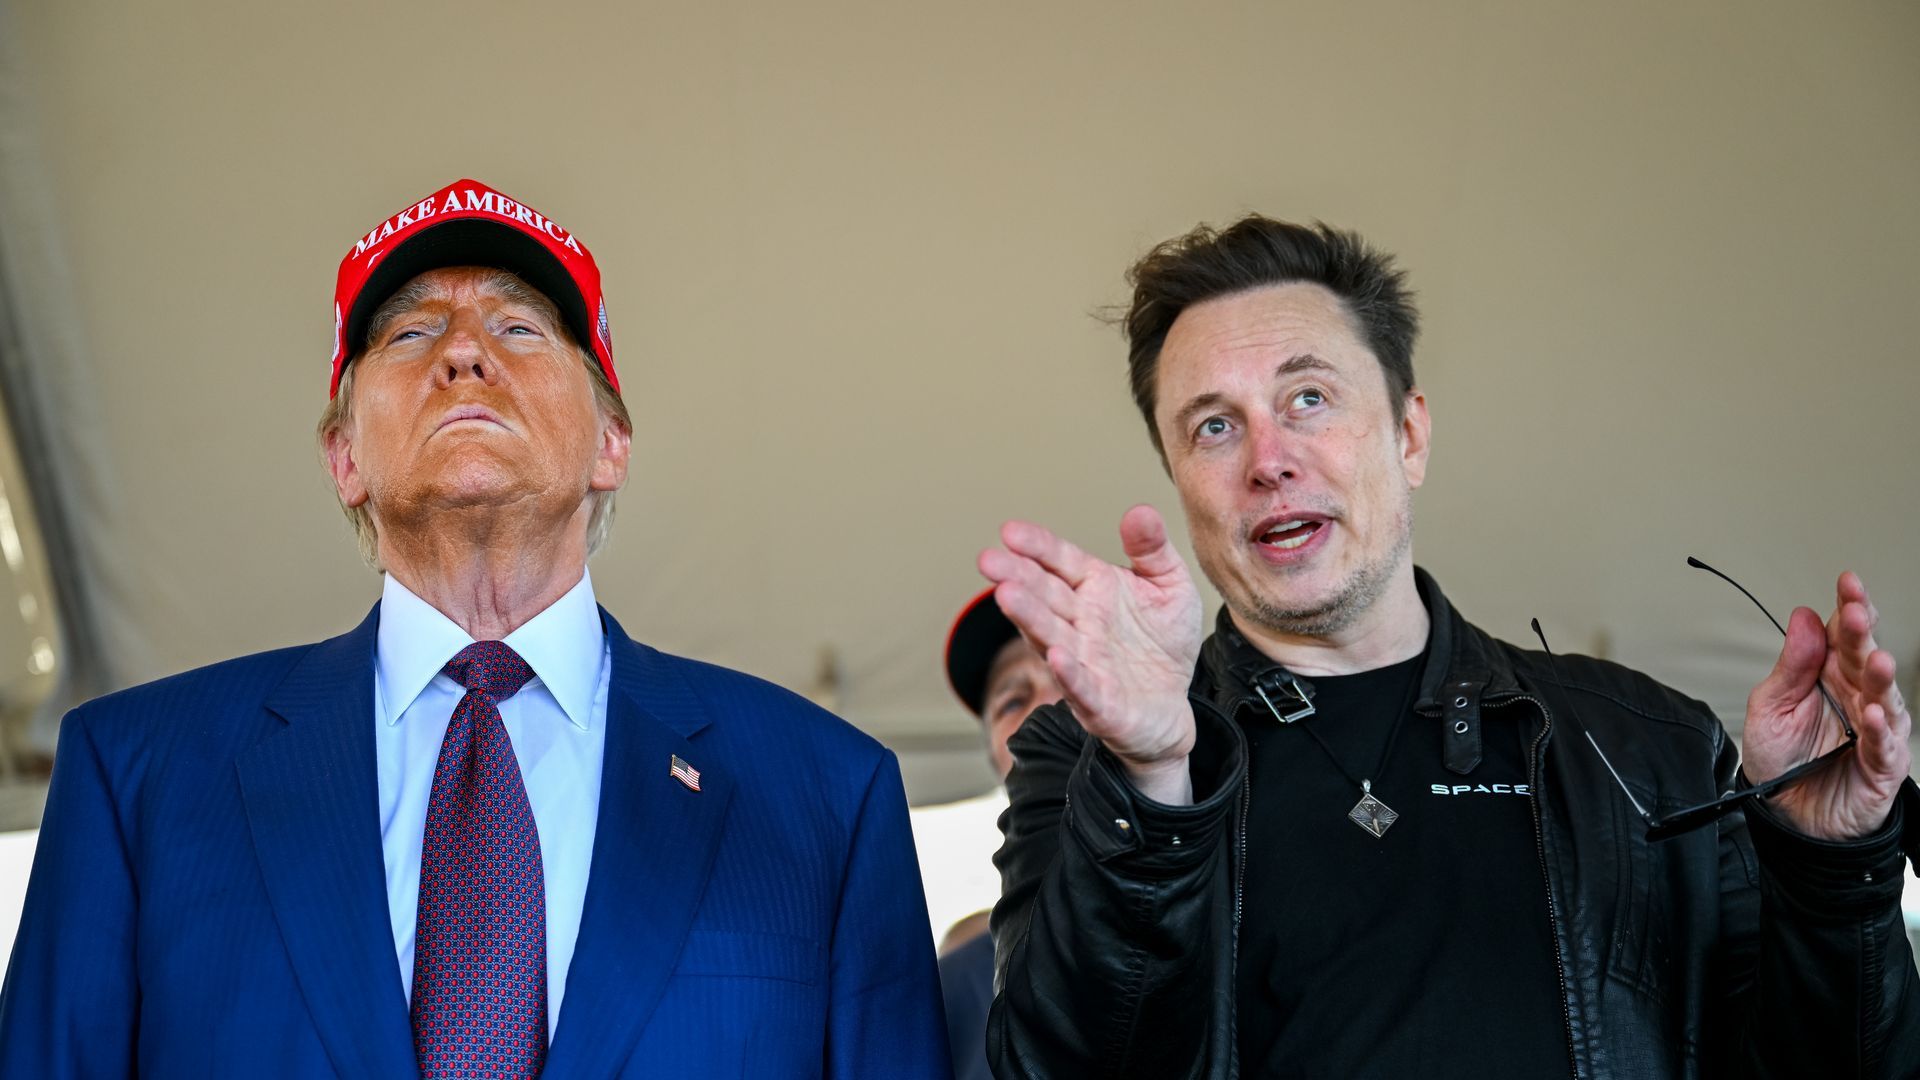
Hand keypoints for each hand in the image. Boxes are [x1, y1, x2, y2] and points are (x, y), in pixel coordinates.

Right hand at [978, 505, 1203, 803]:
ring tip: (1006, 596)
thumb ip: (1153, 550)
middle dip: (1017, 577)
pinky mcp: (1098, 702)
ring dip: (1029, 618)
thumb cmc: (1163, 642)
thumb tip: (1140, 512)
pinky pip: (1081, 686)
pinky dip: (1068, 672)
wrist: (1171, 706)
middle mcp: (1080, 623)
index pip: (1059, 561)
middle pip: (1044, 595)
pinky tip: (1055, 656)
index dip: (1036, 547)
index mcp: (1094, 588)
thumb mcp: (1170, 585)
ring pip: (1051, 636)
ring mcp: (1084, 661)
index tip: (1010, 531)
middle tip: (989, 560)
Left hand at [1743, 572, 1911, 840]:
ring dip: (1880, 677)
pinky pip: (1884, 745)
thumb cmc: (1782, 760)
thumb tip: (1803, 617)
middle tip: (1856, 611)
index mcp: (1830, 675)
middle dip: (1863, 633)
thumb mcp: (1770, 706)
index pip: (1844, 634)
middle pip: (1865, 657)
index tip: (1847, 582)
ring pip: (1884, 697)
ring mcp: (1875, 729)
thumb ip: (1790, 665)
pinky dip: (1880, 729)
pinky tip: (1874, 713)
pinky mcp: (1882, 764)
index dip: (1849, 607)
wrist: (1788, 815)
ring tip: (1876, 659)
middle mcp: (1857, 696)